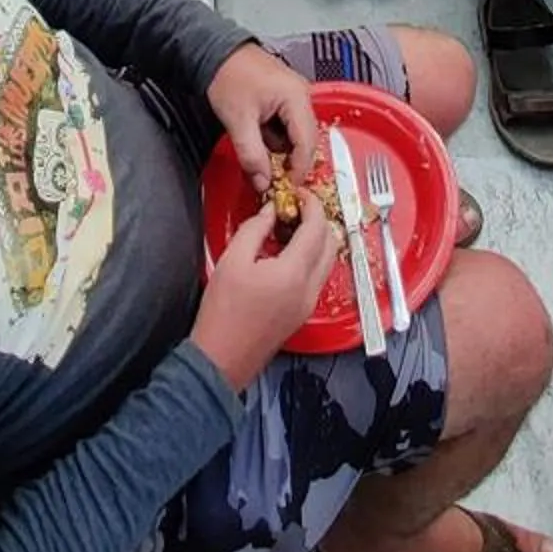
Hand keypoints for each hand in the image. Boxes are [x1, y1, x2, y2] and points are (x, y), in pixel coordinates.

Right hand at [190, 196, 337, 391]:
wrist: (221, 358)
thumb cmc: (222, 314)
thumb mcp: (231, 260)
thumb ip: (255, 228)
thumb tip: (271, 211)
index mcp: (294, 273)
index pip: (317, 228)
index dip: (311, 205)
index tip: (299, 193)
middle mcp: (308, 289)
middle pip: (331, 244)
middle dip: (319, 220)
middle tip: (298, 207)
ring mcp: (308, 304)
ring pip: (328, 261)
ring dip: (318, 239)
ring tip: (291, 227)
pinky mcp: (302, 313)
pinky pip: (317, 277)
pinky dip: (311, 258)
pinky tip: (287, 253)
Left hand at [206, 42, 320, 191]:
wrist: (215, 51)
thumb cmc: (228, 77)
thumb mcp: (238, 121)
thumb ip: (252, 155)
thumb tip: (263, 182)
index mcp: (296, 98)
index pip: (308, 143)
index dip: (299, 169)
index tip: (287, 188)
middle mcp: (302, 95)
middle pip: (307, 139)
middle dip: (291, 160)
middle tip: (273, 177)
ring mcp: (295, 94)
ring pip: (297, 133)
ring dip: (281, 148)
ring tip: (257, 147)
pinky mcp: (285, 95)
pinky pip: (288, 124)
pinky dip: (276, 135)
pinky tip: (258, 134)